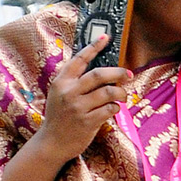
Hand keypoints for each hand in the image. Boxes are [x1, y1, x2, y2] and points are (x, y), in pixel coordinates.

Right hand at [34, 35, 130, 164]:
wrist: (52, 143)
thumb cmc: (60, 116)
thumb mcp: (60, 94)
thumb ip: (75, 82)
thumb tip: (102, 70)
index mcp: (61, 82)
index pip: (79, 59)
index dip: (93, 47)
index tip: (106, 37)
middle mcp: (69, 92)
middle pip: (98, 74)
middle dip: (117, 72)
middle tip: (128, 74)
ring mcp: (78, 107)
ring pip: (108, 92)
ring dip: (121, 93)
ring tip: (123, 96)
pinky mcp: (87, 122)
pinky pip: (109, 109)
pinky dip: (115, 108)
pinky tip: (114, 109)